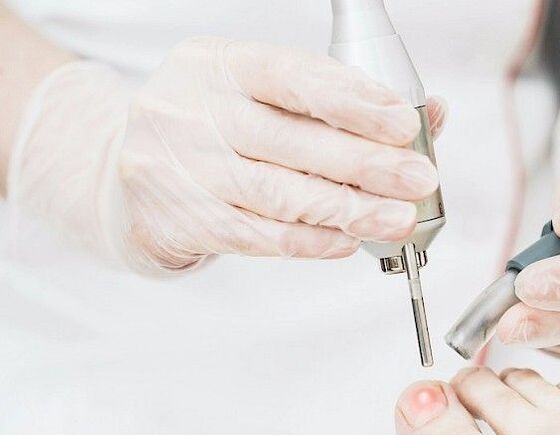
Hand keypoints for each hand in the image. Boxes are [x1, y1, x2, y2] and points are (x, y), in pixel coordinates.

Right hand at [9, 38, 445, 271]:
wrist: (126, 170)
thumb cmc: (215, 126)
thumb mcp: (262, 93)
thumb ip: (339, 101)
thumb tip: (429, 116)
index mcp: (219, 65)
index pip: (293, 78)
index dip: (353, 102)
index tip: (403, 123)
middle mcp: (194, 111)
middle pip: (292, 141)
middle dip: (366, 163)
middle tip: (416, 178)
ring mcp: (183, 168)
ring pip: (278, 195)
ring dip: (347, 209)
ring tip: (395, 217)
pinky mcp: (183, 219)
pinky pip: (258, 236)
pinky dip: (309, 241)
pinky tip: (346, 240)